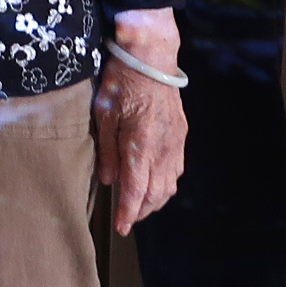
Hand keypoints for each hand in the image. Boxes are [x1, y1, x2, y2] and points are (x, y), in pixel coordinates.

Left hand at [92, 9, 186, 234]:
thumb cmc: (122, 81)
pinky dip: (166, 183)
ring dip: (156, 200)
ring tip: (140, 205)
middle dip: (142, 210)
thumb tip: (109, 180)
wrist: (152, 57)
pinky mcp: (181, 134)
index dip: (129, 213)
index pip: (136, 191)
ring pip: (170, 184)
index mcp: (141, 146)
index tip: (122, 228)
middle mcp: (163, 149)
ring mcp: (176, 143)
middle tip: (128, 219)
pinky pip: (177, 169)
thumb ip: (108, 150)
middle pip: (156, 193)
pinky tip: (156, 182)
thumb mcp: (104, 114)